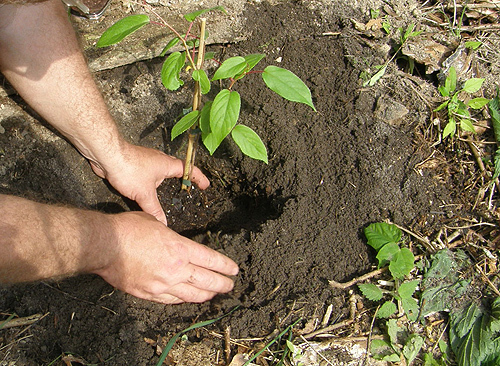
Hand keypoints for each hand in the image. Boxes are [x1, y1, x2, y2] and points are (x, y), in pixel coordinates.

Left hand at [90, 143, 209, 224]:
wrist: (106, 156)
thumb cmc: (129, 168)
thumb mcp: (144, 194)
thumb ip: (154, 209)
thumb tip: (163, 223)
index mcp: (167, 165)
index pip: (189, 170)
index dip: (199, 178)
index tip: (205, 186)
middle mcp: (159, 161)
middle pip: (176, 170)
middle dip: (183, 179)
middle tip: (189, 190)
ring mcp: (147, 162)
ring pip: (161, 172)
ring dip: (166, 181)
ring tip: (169, 193)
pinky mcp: (135, 165)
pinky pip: (148, 175)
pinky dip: (152, 183)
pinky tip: (147, 192)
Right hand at [94, 211, 237, 303]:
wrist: (104, 245)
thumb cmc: (128, 229)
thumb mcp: (156, 223)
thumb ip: (170, 235)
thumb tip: (172, 239)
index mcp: (180, 248)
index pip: (210, 259)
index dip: (225, 266)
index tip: (234, 269)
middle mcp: (176, 269)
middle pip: (206, 280)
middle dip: (221, 283)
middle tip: (230, 285)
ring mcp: (163, 284)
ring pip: (191, 294)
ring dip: (206, 295)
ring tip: (214, 294)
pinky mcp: (149, 293)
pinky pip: (172, 300)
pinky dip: (183, 300)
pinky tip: (188, 299)